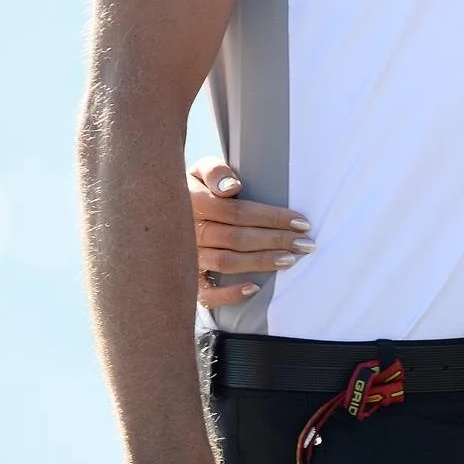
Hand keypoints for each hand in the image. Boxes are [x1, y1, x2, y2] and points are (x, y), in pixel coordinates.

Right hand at [188, 157, 313, 308]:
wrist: (157, 211)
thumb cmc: (193, 188)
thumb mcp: (199, 170)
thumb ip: (214, 171)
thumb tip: (232, 187)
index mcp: (192, 202)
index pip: (238, 212)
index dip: (272, 217)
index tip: (302, 222)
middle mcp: (188, 232)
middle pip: (238, 238)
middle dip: (276, 240)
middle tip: (306, 244)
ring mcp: (185, 258)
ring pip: (227, 263)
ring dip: (262, 262)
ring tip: (290, 260)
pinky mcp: (185, 279)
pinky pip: (206, 293)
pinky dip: (230, 294)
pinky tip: (254, 288)